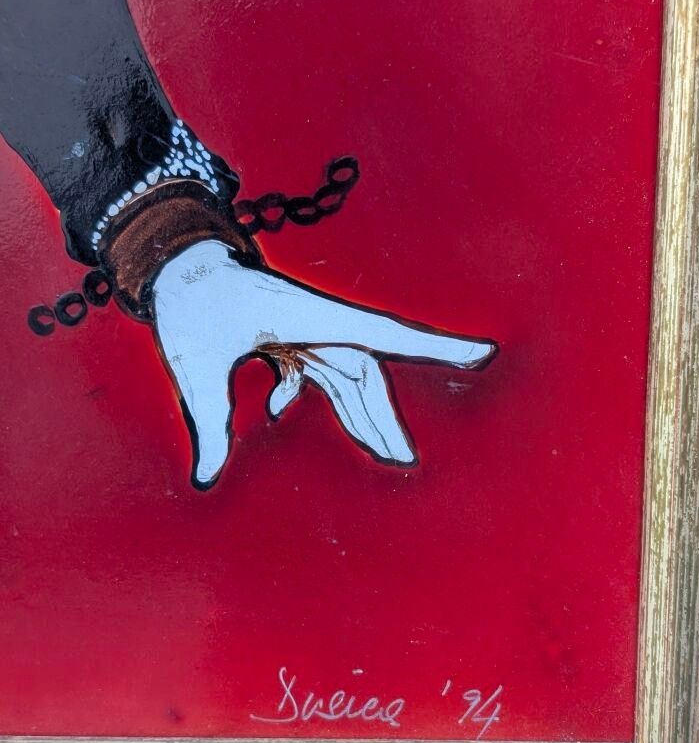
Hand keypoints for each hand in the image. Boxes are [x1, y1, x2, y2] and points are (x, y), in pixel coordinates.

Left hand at [153, 240, 495, 487]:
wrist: (172, 264)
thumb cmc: (189, 303)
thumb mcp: (196, 364)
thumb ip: (207, 421)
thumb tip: (206, 477)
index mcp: (311, 320)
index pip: (385, 337)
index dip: (436, 349)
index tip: (483, 353)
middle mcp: (318, 325)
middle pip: (365, 375)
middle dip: (384, 420)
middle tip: (403, 461)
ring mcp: (304, 329)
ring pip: (345, 376)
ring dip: (359, 415)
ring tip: (382, 454)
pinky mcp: (287, 335)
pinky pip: (312, 370)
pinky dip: (300, 394)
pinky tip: (275, 413)